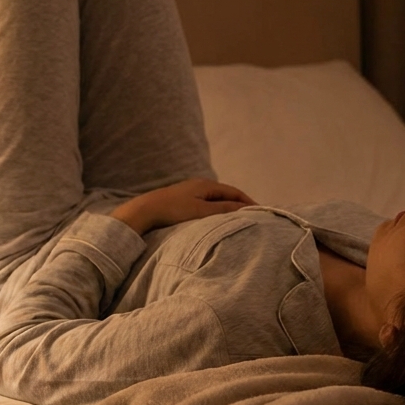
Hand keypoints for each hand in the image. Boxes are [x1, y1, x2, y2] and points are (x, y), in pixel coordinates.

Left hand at [109, 178, 255, 235]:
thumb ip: (223, 209)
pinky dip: (216, 210)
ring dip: (228, 208)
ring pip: (216, 200)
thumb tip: (244, 208)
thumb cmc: (172, 210)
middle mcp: (199, 185)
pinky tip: (217, 220)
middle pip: (226, 194)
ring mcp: (190, 192)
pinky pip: (206, 204)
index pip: (234, 192)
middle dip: (240, 204)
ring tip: (239, 220)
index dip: (249, 202)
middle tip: (253, 217)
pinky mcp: (182, 201)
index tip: (261, 212)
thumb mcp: (201, 211)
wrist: (144, 211)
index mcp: (206, 184)